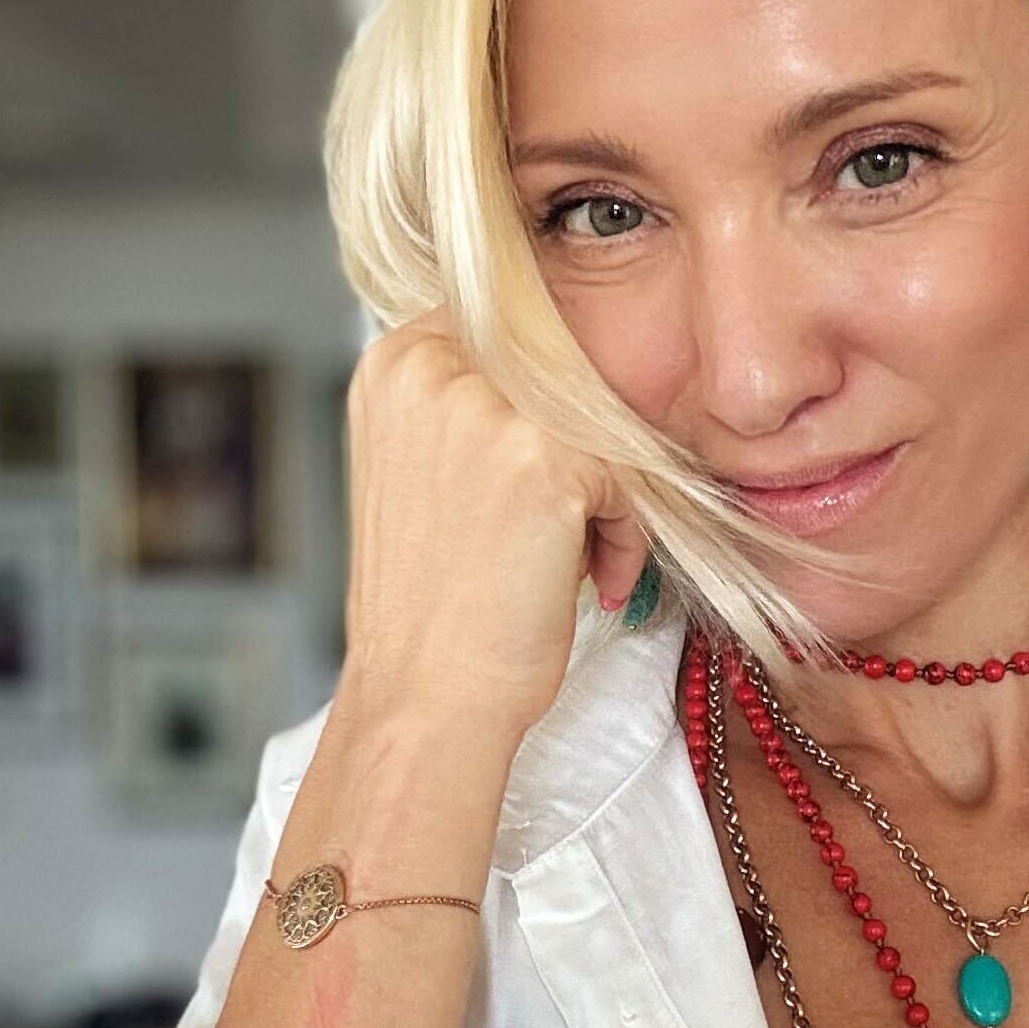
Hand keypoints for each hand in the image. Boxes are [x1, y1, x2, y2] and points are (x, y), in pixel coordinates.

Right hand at [339, 302, 649, 737]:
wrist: (427, 694)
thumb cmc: (436, 601)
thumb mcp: (427, 466)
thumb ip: (479, 400)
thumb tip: (579, 372)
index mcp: (396, 359)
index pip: (518, 333)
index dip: (554, 407)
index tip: (548, 477)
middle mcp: (433, 366)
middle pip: (572, 373)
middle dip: (589, 455)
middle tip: (567, 532)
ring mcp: (489, 407)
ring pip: (608, 425)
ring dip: (612, 497)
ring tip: (577, 561)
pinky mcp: (548, 460)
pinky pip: (633, 477)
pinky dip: (628, 536)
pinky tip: (591, 581)